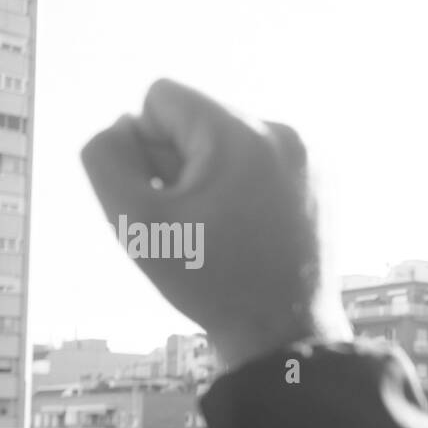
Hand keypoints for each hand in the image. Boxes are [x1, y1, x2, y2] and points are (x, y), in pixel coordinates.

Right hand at [80, 80, 351, 370]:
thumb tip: (125, 126)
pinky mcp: (322, 179)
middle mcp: (285, 132)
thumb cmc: (211, 282)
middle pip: (199, 117)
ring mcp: (311, 155)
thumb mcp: (135, 222)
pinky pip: (262, 161)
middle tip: (198, 221)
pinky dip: (246, 187)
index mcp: (242, 133)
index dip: (147, 147)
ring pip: (230, 140)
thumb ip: (105, 157)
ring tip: (225, 229)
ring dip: (213, 175)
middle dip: (182, 161)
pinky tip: (250, 230)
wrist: (284, 332)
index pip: (162, 95)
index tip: (171, 197)